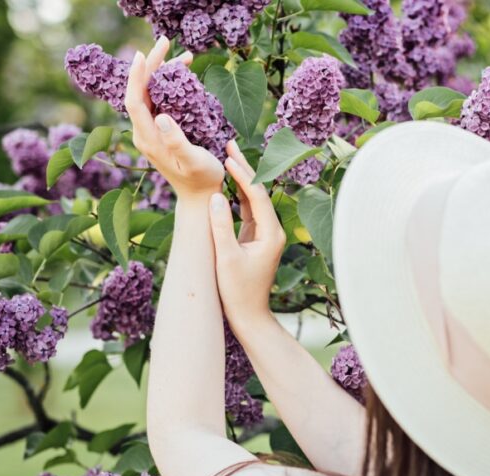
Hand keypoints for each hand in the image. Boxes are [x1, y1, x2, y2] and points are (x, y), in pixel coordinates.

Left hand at [124, 37, 223, 197]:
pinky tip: (183, 77)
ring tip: (185, 57)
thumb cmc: (202, 180)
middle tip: (166, 42)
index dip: (136, 77)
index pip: (134, 101)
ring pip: (150, 95)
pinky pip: (159, 102)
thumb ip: (176, 140)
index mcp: (148, 139)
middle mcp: (144, 133)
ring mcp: (151, 132)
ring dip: (163, 73)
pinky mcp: (160, 132)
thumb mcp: (193, 161)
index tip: (143, 55)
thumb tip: (161, 116)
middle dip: (151, 66)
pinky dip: (169, 85)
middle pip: (140, 92)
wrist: (199, 197)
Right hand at [209, 141, 285, 328]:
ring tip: (227, 156)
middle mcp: (273, 231)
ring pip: (253, 201)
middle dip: (244, 169)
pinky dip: (238, 196)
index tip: (228, 156)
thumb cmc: (238, 291)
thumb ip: (220, 226)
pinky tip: (228, 183)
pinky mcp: (257, 239)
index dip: (243, 175)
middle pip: (258, 193)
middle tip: (229, 145)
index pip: (257, 196)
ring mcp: (266, 234)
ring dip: (240, 180)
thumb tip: (216, 196)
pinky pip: (248, 211)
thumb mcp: (226, 258)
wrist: (249, 316)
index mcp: (271, 234)